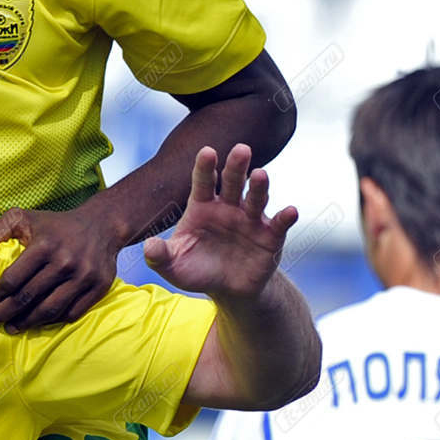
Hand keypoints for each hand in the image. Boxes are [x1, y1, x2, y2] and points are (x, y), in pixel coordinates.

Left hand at [0, 205, 125, 330]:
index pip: (13, 279)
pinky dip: (54, 321)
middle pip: (29, 298)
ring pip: (50, 310)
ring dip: (28, 323)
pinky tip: (40, 321)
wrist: (102, 224)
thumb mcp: (20, 218)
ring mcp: (83, 276)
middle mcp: (65, 262)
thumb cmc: (55, 224)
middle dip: (6, 313)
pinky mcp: (99, 287)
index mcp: (44, 245)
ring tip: (13, 327)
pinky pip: (72, 312)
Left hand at [142, 145, 297, 300]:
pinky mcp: (270, 237)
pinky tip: (291, 211)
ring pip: (255, 198)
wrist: (227, 290)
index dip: (205, 167)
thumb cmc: (197, 271)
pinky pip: (279, 225)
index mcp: (202, 207)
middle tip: (241, 149)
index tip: (207, 151)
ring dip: (259, 186)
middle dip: (236, 166)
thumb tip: (149, 246)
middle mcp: (228, 207)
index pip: (203, 182)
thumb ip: (159, 256)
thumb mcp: (173, 266)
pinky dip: (285, 217)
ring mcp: (250, 219)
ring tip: (260, 175)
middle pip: (232, 182)